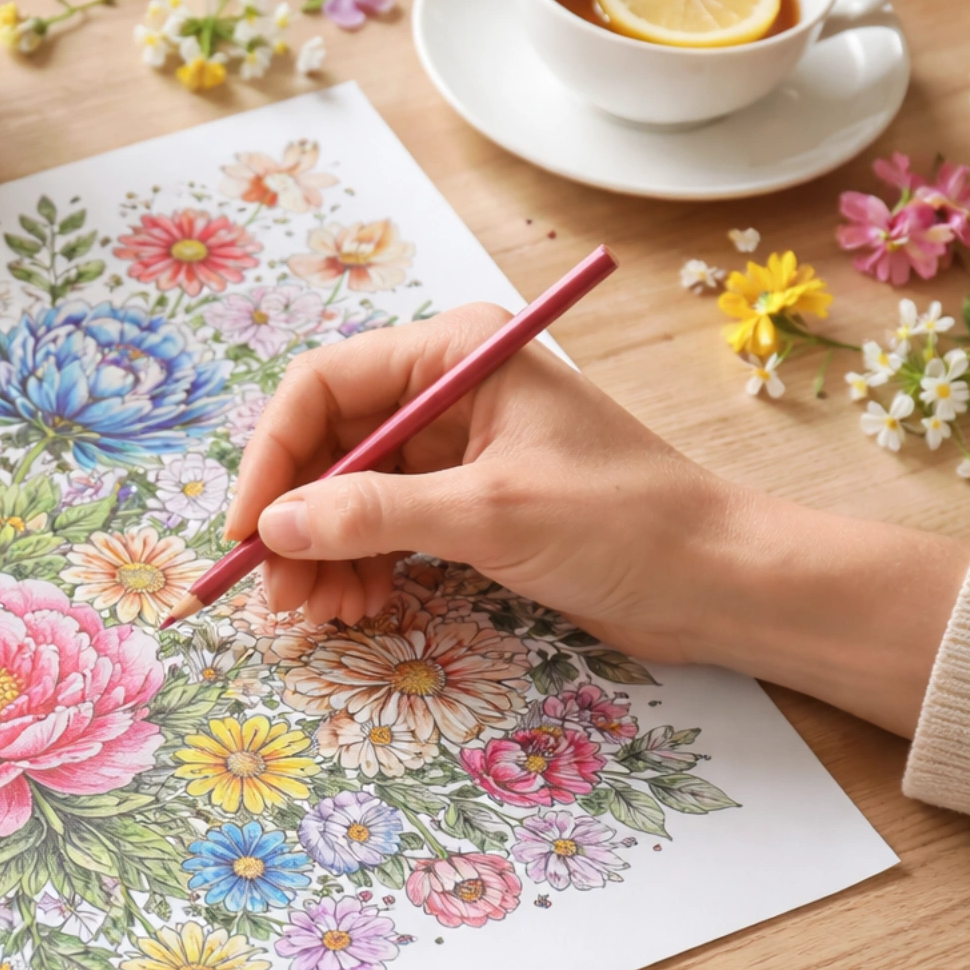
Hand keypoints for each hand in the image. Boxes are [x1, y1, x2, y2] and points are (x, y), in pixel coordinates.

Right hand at [224, 304, 969, 735]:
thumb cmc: (627, 525)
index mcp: (457, 355)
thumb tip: (275, 526)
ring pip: (349, 493)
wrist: (722, 582)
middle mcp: (449, 390)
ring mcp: (457, 448)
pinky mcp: (469, 502)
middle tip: (279, 596)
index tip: (247, 532)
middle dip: (296, 519)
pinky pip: (383, 527)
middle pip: (328, 444)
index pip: (324, 387)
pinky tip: (361, 607)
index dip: (273, 458)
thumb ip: (375, 516)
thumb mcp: (491, 514)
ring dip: (323, 553)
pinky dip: (360, 567)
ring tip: (323, 614)